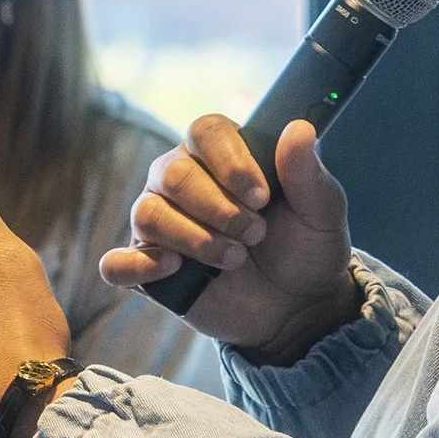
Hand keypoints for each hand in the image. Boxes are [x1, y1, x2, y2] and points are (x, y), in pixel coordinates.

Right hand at [99, 114, 359, 361]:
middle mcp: (181, 181)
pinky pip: (116, 263)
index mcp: (221, 155)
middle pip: (173, 173)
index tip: (262, 196)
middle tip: (255, 234)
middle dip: (218, 208)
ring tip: (234, 259)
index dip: (230, 162)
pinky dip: (138, 265)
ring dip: (194, 239)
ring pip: (148, 214)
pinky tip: (173, 269)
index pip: (205, 132)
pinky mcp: (148, 269)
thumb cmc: (305, 250)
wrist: (298, 308)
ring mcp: (160, 225)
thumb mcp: (322, 212)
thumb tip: (299, 129)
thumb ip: (308, 173)